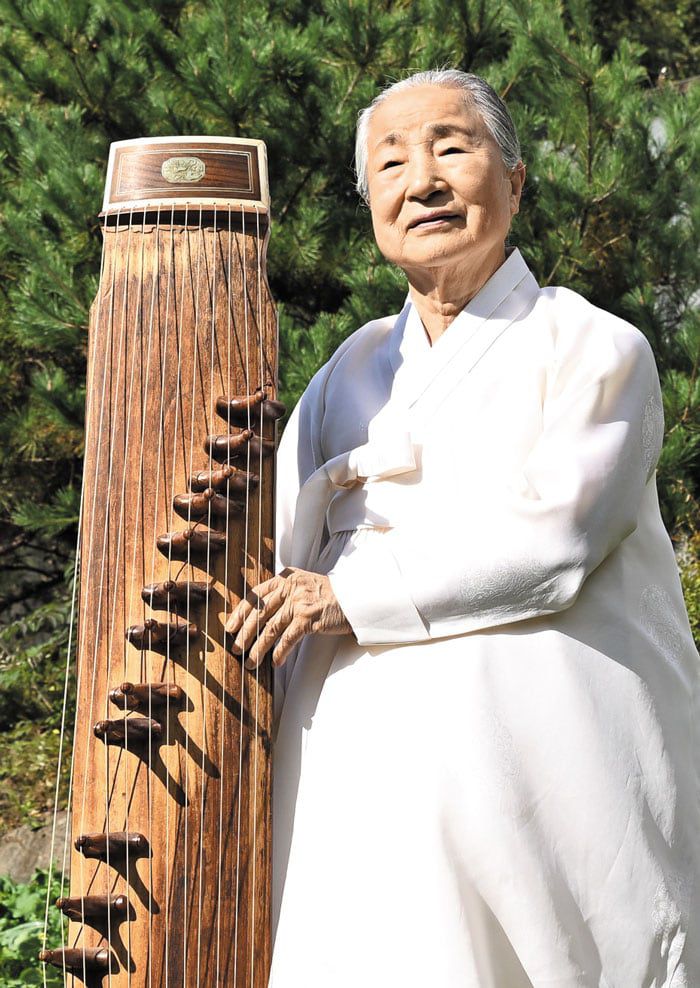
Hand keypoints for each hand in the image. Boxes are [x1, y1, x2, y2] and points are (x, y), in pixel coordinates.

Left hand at [225, 567, 351, 668]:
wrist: (356, 600)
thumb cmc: (330, 596)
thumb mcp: (304, 586)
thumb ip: (284, 593)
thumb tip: (260, 614)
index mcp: (286, 578)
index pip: (255, 595)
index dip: (240, 612)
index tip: (230, 627)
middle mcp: (290, 587)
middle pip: (259, 612)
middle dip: (244, 633)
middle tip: (235, 648)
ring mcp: (300, 602)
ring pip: (271, 628)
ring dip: (258, 648)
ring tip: (251, 661)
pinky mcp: (309, 617)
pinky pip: (288, 638)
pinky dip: (279, 651)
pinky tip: (274, 662)